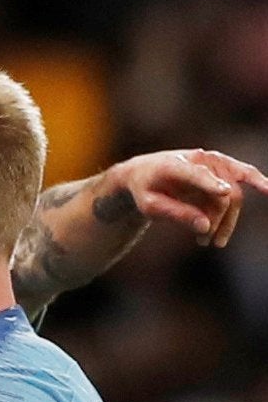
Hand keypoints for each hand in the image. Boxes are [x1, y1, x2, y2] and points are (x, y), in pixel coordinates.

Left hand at [113, 148, 267, 246]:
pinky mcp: (222, 165)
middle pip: (220, 195)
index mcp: (174, 165)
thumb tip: (205, 227)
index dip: (210, 184)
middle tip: (204, 241)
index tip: (224, 193)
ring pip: (232, 194)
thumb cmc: (145, 190)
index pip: (196, 174)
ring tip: (214, 242)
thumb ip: (176, 214)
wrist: (144, 172)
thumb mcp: (149, 206)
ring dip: (227, 220)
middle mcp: (198, 159)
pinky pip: (244, 172)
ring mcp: (212, 161)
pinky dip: (257, 180)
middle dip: (216, 221)